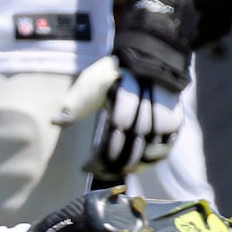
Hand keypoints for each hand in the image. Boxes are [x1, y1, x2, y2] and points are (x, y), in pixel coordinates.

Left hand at [73, 0, 195, 177]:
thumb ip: (75, 103)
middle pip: (134, 143)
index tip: (84, 167)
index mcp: (127, 93)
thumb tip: (55, 122)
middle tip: (96, 173)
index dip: (101, 155)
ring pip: (152, 149)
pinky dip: (152, 160)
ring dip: (133, 166)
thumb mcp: (91, 82)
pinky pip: (167, 146)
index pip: (116, 131)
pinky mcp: (176, 120)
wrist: (145, 59)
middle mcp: (150, 104)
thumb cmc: (112, 72)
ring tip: (113, 173)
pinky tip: (136, 167)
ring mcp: (166, 113)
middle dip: (114, 163)